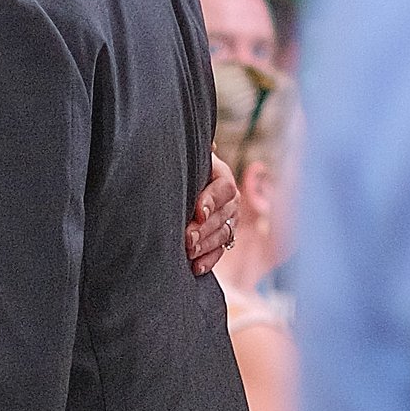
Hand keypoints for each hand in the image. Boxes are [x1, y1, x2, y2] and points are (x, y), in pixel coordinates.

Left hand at [186, 153, 239, 275]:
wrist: (180, 184)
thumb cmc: (180, 168)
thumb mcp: (186, 158)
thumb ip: (197, 152)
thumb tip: (209, 143)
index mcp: (221, 175)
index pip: (224, 188)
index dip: (211, 200)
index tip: (197, 212)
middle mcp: (229, 198)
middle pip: (222, 214)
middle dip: (204, 228)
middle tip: (187, 238)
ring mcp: (228, 219)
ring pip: (222, 233)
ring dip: (205, 245)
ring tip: (188, 252)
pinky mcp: (222, 237)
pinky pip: (220, 250)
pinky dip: (208, 260)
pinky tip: (196, 267)